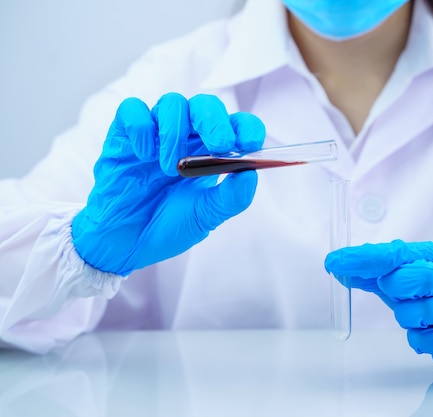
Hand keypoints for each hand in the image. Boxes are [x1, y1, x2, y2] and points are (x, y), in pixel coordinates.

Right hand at [72, 93, 264, 275]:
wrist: (125, 244)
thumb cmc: (166, 226)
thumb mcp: (205, 217)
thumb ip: (231, 198)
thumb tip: (250, 173)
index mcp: (212, 153)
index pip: (236, 125)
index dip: (247, 128)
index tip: (249, 143)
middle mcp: (186, 138)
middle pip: (205, 105)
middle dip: (215, 121)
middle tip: (219, 145)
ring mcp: (155, 135)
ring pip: (172, 103)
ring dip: (176, 132)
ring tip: (170, 168)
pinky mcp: (123, 137)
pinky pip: (132, 110)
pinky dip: (141, 128)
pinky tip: (143, 156)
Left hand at [324, 240, 432, 372]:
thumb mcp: (413, 276)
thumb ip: (377, 272)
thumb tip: (340, 268)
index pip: (396, 253)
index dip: (363, 258)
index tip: (335, 261)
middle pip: (410, 278)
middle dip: (394, 288)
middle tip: (397, 292)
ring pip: (412, 314)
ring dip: (406, 317)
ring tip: (422, 313)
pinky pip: (421, 340)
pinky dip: (418, 337)